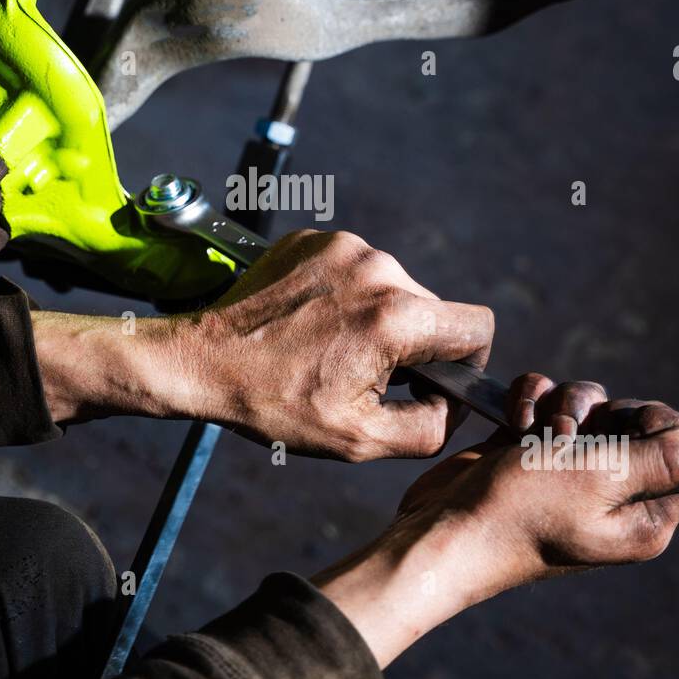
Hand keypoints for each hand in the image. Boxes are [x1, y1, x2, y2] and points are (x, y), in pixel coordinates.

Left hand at [172, 229, 493, 459]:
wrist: (201, 360)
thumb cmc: (276, 404)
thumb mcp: (359, 439)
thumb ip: (429, 428)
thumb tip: (455, 405)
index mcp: (395, 317)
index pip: (476, 327)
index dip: (466, 361)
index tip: (433, 380)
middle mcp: (378, 268)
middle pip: (432, 308)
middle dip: (412, 343)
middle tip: (363, 372)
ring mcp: (345, 246)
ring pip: (394, 287)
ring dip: (376, 318)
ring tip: (330, 347)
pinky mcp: (317, 239)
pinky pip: (357, 268)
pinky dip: (345, 296)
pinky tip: (311, 323)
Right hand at [316, 378, 678, 665]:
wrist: (441, 531)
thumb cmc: (518, 513)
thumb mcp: (601, 479)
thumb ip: (665, 458)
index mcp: (644, 515)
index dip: (650, 422)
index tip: (613, 428)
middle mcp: (612, 496)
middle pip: (631, 419)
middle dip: (596, 409)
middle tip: (563, 434)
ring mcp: (568, 475)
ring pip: (584, 405)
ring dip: (556, 402)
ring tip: (529, 431)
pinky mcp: (528, 456)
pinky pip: (543, 404)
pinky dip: (527, 402)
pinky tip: (509, 423)